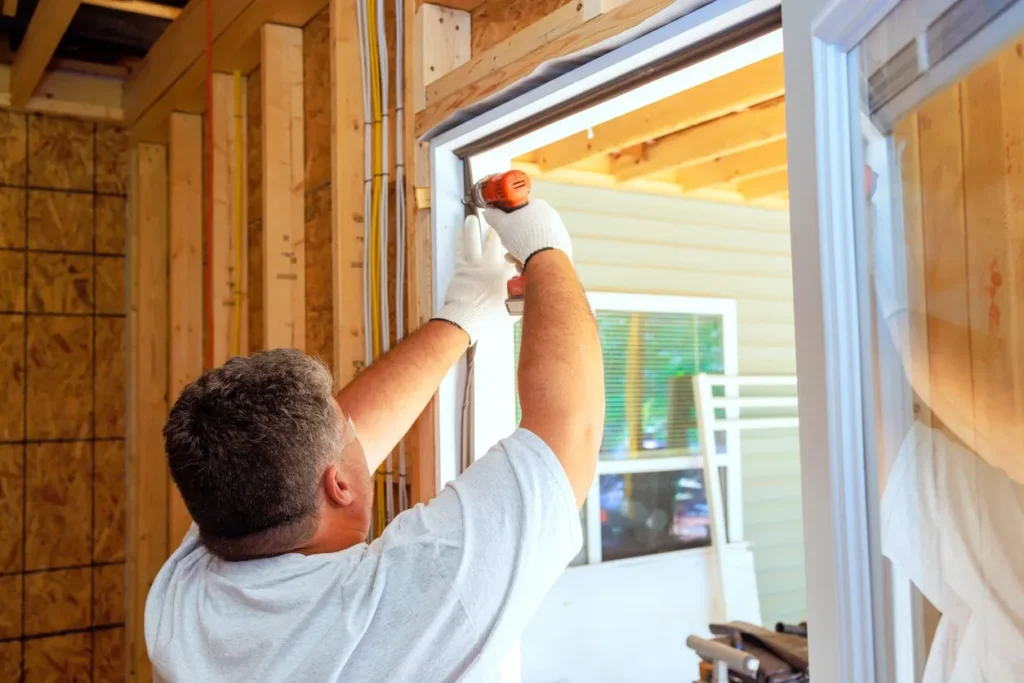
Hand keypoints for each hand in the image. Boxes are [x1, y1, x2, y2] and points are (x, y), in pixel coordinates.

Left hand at [432, 215, 516, 344]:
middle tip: (499, 220)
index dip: (516, 244)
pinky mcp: (462, 267)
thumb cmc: (490, 317)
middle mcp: (492, 264)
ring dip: (474, 227)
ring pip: (475, 239)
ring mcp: (476, 264)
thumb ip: (520, 299)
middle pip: (495, 241)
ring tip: (475, 217)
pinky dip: (461, 237)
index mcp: (506, 274)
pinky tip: (461, 229)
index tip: (518, 238)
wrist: (468, 318)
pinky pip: (460, 249)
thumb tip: (528, 298)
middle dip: (498, 229)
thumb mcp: (513, 309)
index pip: (514, 254)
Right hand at [483, 199, 572, 265]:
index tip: (505, 229)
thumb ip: (493, 216)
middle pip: (526, 229)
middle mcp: (551, 217)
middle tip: (509, 248)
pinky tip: (527, 265)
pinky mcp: (562, 247)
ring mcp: (558, 232)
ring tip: (517, 261)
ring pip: (534, 241)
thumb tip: (488, 212)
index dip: (510, 220)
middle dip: (515, 241)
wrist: (545, 260)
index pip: (521, 209)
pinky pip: (544, 251)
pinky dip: (534, 258)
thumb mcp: (501, 224)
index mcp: (538, 206)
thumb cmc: (525, 239)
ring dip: (522, 252)